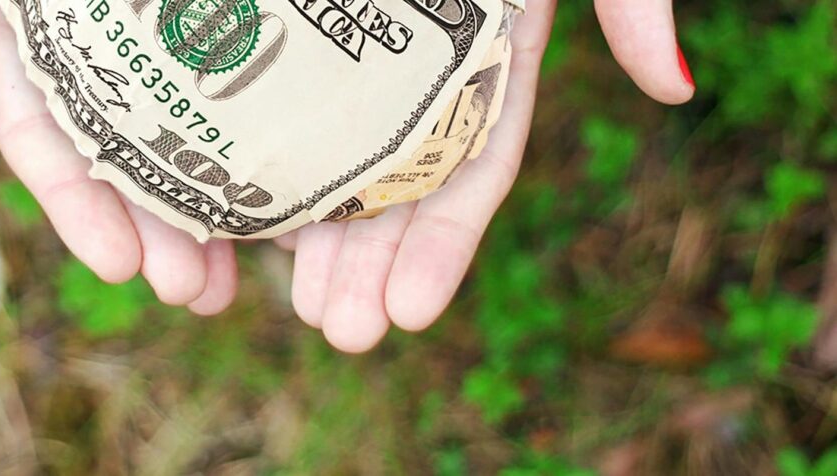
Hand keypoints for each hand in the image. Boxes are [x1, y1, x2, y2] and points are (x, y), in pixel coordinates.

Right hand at [0, 0, 238, 314]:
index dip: (81, 210)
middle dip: (160, 235)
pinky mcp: (231, 31)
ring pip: (191, 144)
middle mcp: (102, 53)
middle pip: (127, 164)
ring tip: (251, 280)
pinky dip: (269, 152)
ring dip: (217, 217)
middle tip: (202, 295)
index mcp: (38, 39)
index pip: (49, 143)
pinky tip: (296, 206)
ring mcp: (164, 46)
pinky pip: (249, 99)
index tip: (125, 269)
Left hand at [279, 0, 696, 352]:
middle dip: (366, 264)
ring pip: (326, 153)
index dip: (443, 245)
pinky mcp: (300, 29)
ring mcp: (357, 52)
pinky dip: (256, 158)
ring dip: (305, 234)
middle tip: (336, 332)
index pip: (471, 169)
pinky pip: (273, 101)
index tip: (411, 312)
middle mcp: (420, 66)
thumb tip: (674, 89)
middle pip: (392, 183)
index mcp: (486, 54)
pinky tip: (229, 216)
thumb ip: (630, 3)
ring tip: (280, 303)